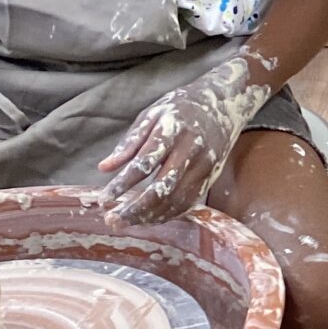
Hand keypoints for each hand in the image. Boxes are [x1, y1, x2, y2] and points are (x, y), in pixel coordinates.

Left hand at [94, 57, 271, 224]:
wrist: (223, 105)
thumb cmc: (181, 109)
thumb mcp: (151, 115)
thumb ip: (129, 143)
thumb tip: (104, 168)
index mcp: (172, 132)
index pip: (143, 164)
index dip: (122, 184)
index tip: (103, 199)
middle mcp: (190, 152)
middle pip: (162, 189)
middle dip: (135, 209)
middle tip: (113, 220)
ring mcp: (204, 167)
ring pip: (176, 201)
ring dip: (149, 216)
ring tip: (126, 222)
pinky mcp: (210, 177)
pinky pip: (188, 203)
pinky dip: (167, 215)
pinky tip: (149, 218)